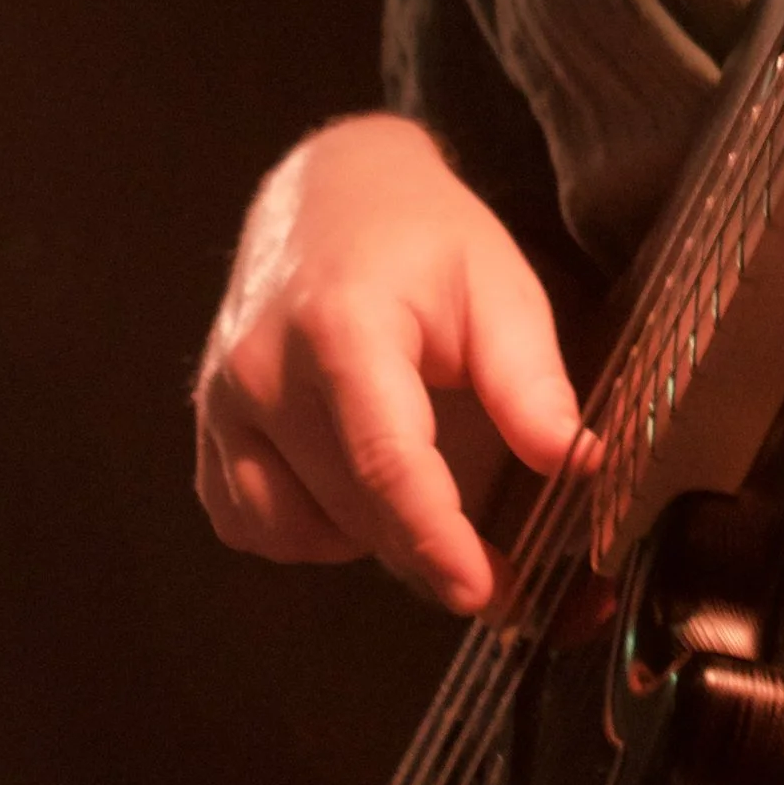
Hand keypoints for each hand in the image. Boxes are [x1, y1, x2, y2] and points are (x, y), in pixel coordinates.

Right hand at [194, 114, 588, 615]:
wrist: (332, 193)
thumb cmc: (424, 239)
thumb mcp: (501, 286)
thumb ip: (530, 381)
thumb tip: (577, 467)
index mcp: (341, 328)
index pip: (385, 462)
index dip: (436, 538)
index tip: (484, 591)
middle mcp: (261, 373)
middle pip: (350, 507)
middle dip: (430, 552)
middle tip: (504, 571)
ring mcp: (221, 406)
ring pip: (298, 530)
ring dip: (371, 539)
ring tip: (425, 492)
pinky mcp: (207, 433)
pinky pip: (254, 524)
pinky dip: (310, 531)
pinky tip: (356, 486)